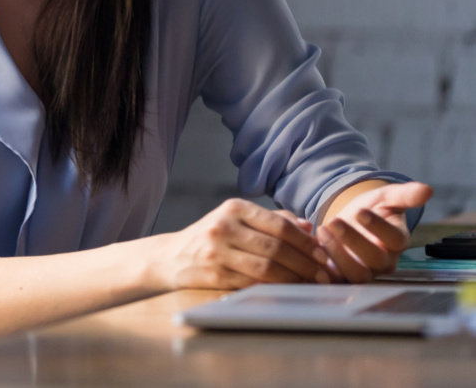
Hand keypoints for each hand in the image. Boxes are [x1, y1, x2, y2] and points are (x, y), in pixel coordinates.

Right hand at [155, 198, 331, 290]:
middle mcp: (225, 226)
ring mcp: (218, 251)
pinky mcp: (215, 274)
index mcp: (234, 207)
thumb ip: (272, 219)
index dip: (305, 241)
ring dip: (295, 278)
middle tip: (325, 274)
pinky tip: (288, 291)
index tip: (324, 254)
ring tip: (312, 284)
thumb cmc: (214, 236)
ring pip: (266, 267)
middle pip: (276, 247)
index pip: (279, 224)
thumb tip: (308, 226)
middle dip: (306, 263)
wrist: (173, 256)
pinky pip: (253, 284)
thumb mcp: (237, 218)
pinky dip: (276, 289)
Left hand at [318, 181, 432, 282]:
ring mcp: (363, 271)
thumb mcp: (385, 197)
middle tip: (334, 221)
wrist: (349, 221)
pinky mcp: (342, 277)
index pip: (394, 240)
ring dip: (337, 254)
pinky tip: (312, 247)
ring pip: (356, 274)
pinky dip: (323, 268)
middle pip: (375, 260)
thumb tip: (427, 189)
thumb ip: (405, 195)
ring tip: (322, 230)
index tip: (361, 211)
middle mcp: (383, 261)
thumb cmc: (371, 209)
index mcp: (397, 241)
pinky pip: (335, 281)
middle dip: (354, 241)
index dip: (378, 227)